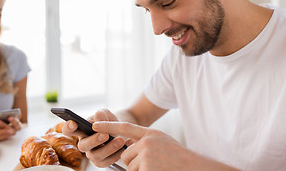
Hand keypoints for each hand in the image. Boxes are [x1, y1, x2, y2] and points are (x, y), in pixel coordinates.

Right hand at [62, 109, 126, 167]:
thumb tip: (98, 118)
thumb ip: (101, 114)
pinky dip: (118, 154)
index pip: (69, 130)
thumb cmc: (108, 121)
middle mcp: (84, 143)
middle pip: (82, 146)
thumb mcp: (106, 114)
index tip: (74, 123)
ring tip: (120, 140)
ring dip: (109, 148)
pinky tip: (126, 144)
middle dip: (94, 140)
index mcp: (81, 130)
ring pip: (96, 156)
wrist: (121, 129)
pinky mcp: (102, 162)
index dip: (68, 127)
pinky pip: (108, 162)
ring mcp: (92, 154)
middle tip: (105, 135)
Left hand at [92, 121, 239, 170]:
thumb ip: (145, 143)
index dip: (109, 125)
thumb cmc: (180, 158)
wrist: (195, 167)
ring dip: (140, 170)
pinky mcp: (146, 167)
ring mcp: (146, 154)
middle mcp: (147, 141)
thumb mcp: (163, 144)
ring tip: (158, 168)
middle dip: (134, 163)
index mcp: (151, 134)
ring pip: (129, 166)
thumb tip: (127, 150)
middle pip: (126, 155)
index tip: (95, 124)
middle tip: (153, 164)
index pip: (125, 127)